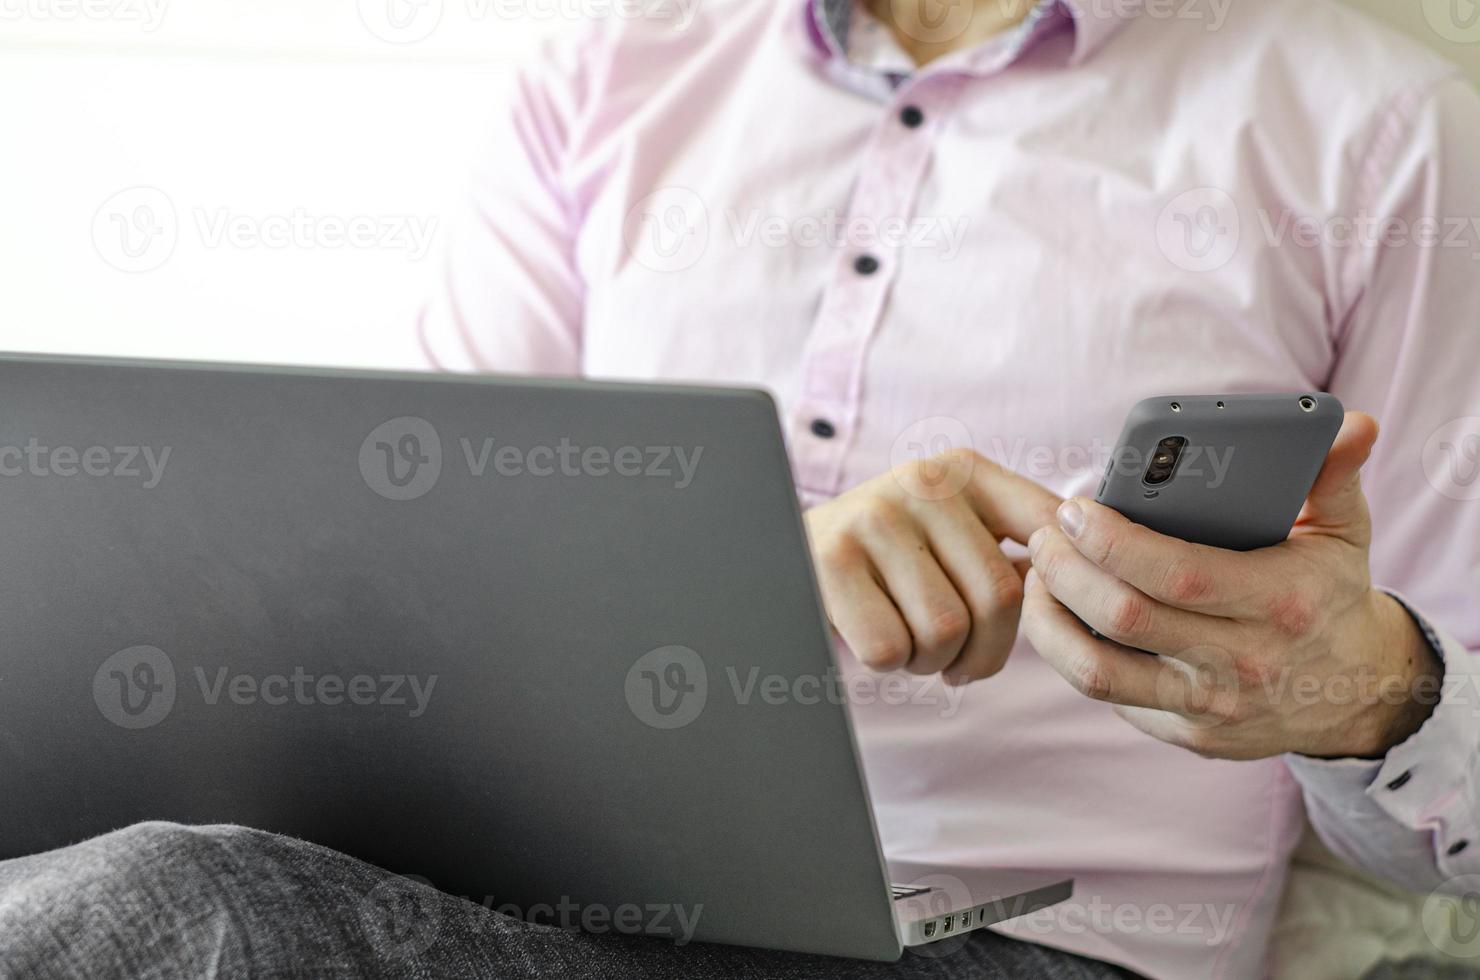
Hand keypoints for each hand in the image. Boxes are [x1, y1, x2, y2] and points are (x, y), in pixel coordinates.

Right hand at [805, 449, 1061, 684]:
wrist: (783, 555)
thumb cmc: (888, 562)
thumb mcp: (953, 529)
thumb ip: (1021, 536)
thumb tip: (1103, 569)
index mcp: (966, 471)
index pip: (1050, 532)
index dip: (1059, 591)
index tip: (1037, 620)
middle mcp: (923, 480)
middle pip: (1000, 597)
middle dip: (983, 651)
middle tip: (957, 659)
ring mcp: (874, 516)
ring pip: (945, 628)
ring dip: (931, 660)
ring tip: (912, 644)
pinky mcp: (830, 560)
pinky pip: (890, 646)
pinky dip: (888, 663)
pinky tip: (876, 638)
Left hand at [1022, 412, 1441, 760]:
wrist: (1358, 692)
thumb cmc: (1329, 594)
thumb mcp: (1343, 533)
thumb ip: (1334, 475)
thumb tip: (1353, 424)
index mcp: (1280, 601)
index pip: (1178, 574)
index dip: (1113, 543)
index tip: (1075, 510)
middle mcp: (1244, 662)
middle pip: (1124, 619)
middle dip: (1066, 571)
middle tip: (1045, 535)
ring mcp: (1212, 707)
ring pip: (1098, 674)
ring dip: (1049, 621)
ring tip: (1039, 577)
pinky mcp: (1188, 735)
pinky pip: (1112, 698)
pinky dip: (1076, 654)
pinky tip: (1065, 616)